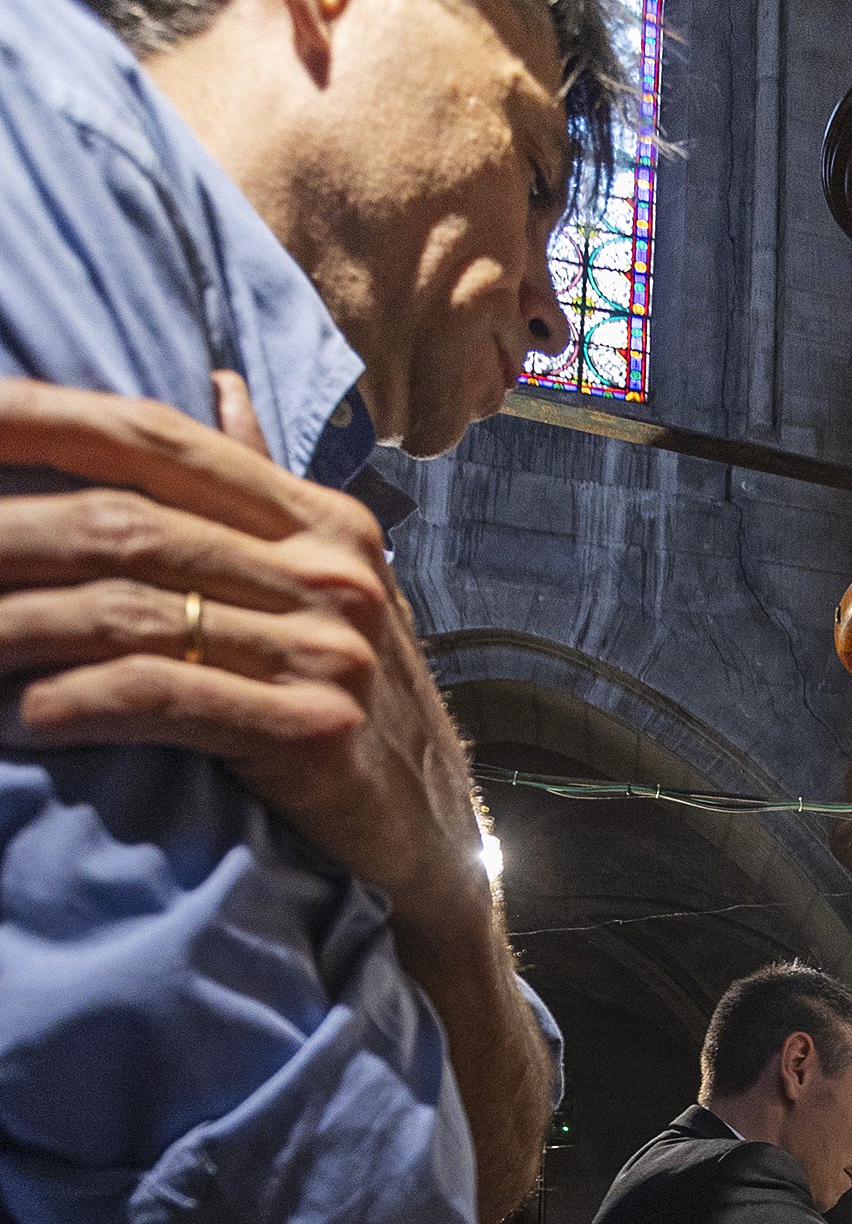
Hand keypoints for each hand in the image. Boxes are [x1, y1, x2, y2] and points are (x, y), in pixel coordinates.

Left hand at [0, 376, 480, 934]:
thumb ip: (263, 491)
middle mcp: (330, 574)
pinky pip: (166, 698)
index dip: (48, 419)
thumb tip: (219, 387)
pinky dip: (81, 702)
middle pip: (130, 527)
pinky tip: (24, 716)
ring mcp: (328, 652)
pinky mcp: (315, 731)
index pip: (160, 440)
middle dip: (9, 538)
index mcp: (321, 523)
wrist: (437, 836)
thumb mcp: (323, 587)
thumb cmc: (358, 708)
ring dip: (22, 628)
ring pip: (134, 613)